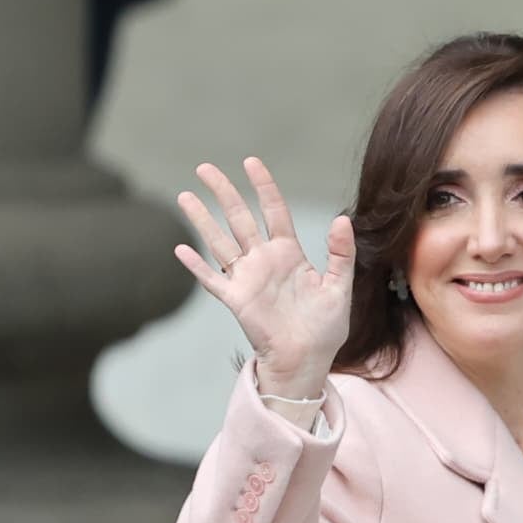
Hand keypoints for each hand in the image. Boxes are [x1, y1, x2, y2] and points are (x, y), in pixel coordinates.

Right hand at [173, 160, 353, 400]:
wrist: (308, 360)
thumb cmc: (324, 327)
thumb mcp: (339, 287)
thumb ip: (341, 253)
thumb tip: (342, 219)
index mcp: (289, 253)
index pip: (273, 210)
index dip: (263, 185)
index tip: (250, 162)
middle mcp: (264, 260)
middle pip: (239, 217)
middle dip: (223, 192)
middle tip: (205, 168)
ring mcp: (247, 278)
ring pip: (220, 241)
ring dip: (202, 220)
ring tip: (184, 196)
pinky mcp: (236, 300)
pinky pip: (212, 279)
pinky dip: (196, 266)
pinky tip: (180, 249)